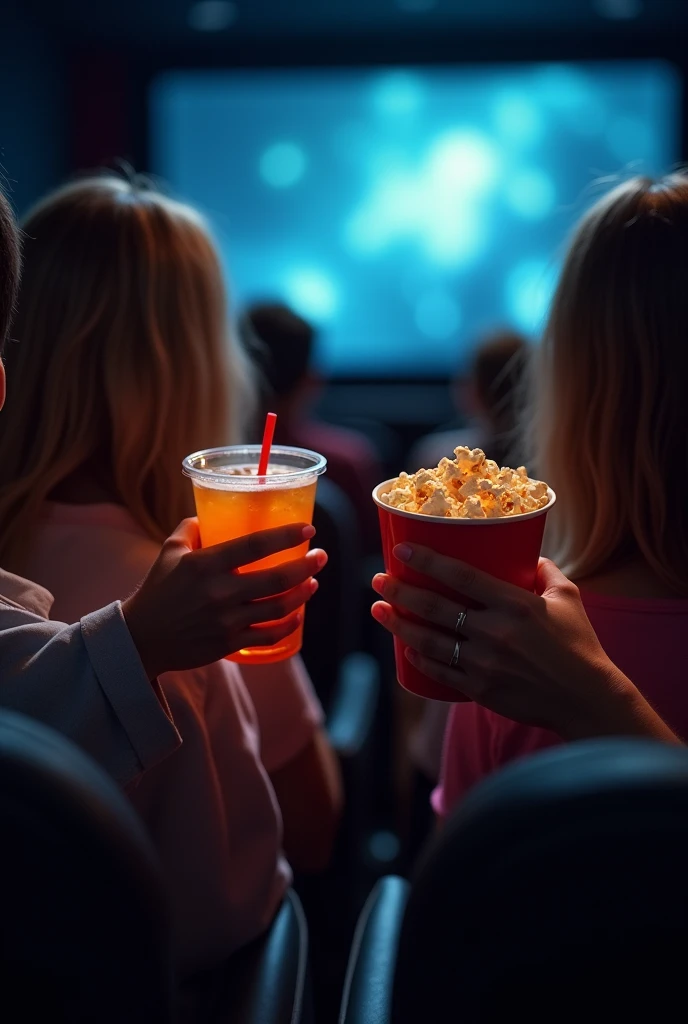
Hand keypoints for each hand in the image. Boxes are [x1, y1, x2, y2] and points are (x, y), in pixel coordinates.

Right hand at [123, 519, 325, 678]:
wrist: (141, 638)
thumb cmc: (158, 590)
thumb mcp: (169, 551)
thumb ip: (192, 527)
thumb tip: (211, 511)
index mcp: (205, 564)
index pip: (254, 545)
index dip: (285, 535)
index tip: (308, 529)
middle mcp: (218, 593)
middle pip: (276, 579)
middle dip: (306, 566)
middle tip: (321, 557)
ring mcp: (226, 621)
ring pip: (278, 608)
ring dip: (302, 594)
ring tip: (313, 582)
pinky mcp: (229, 644)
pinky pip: (269, 635)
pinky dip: (289, 624)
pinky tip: (298, 614)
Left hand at [371, 544, 677, 742]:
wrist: (587, 698)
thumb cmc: (580, 644)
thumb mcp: (567, 598)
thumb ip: (545, 572)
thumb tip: (529, 554)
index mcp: (515, 604)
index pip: (461, 576)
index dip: (427, 561)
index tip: (402, 551)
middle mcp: (495, 632)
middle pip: (435, 608)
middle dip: (400, 591)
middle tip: (378, 579)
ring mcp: (485, 663)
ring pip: (429, 641)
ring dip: (399, 624)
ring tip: (379, 610)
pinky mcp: (481, 689)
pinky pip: (441, 671)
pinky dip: (421, 658)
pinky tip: (407, 647)